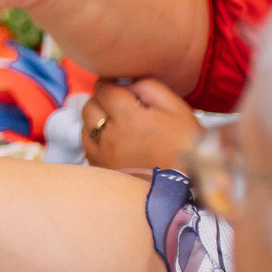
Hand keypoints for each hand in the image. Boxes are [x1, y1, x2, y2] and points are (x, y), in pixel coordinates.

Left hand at [82, 77, 200, 172]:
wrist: (184, 190)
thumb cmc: (186, 148)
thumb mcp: (177, 111)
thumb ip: (150, 88)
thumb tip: (127, 81)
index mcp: (128, 117)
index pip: (104, 89)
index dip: (111, 84)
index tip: (119, 87)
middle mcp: (108, 135)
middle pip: (90, 105)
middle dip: (102, 100)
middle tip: (120, 105)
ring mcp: (100, 154)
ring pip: (85, 125)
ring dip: (96, 119)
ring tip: (117, 124)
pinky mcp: (99, 169)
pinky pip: (87, 146)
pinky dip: (95, 139)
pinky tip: (114, 142)